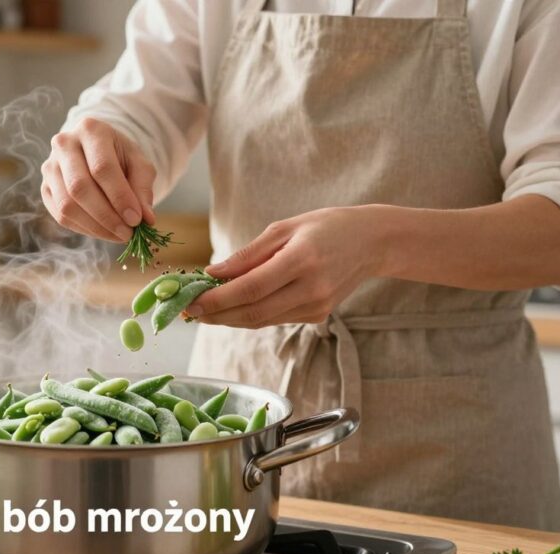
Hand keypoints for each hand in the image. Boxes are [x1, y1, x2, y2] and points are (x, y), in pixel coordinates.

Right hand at [41, 117, 156, 241]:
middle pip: (80, 187)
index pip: (102, 168)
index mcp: (91, 130)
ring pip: (67, 205)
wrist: (96, 152)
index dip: (119, 197)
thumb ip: (143, 189)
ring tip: (118, 234)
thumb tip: (146, 219)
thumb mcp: (139, 164)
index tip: (136, 220)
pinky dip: (84, 229)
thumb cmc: (120, 157)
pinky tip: (103, 231)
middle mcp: (64, 144)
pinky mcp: (45, 188)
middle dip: (106, 216)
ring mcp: (50, 166)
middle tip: (127, 233)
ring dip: (95, 227)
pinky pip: (60, 216)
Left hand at [187, 207, 385, 327]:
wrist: (371, 243)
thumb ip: (248, 254)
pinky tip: (231, 308)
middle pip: (253, 312)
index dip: (217, 299)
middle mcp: (311, 288)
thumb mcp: (284, 228)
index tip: (191, 301)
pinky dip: (249, 315)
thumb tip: (213, 274)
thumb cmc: (325, 227)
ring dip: (229, 318)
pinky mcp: (318, 316)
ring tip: (203, 310)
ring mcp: (317, 306)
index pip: (250, 288)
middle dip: (216, 315)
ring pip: (261, 320)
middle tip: (188, 311)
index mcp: (302, 260)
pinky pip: (275, 319)